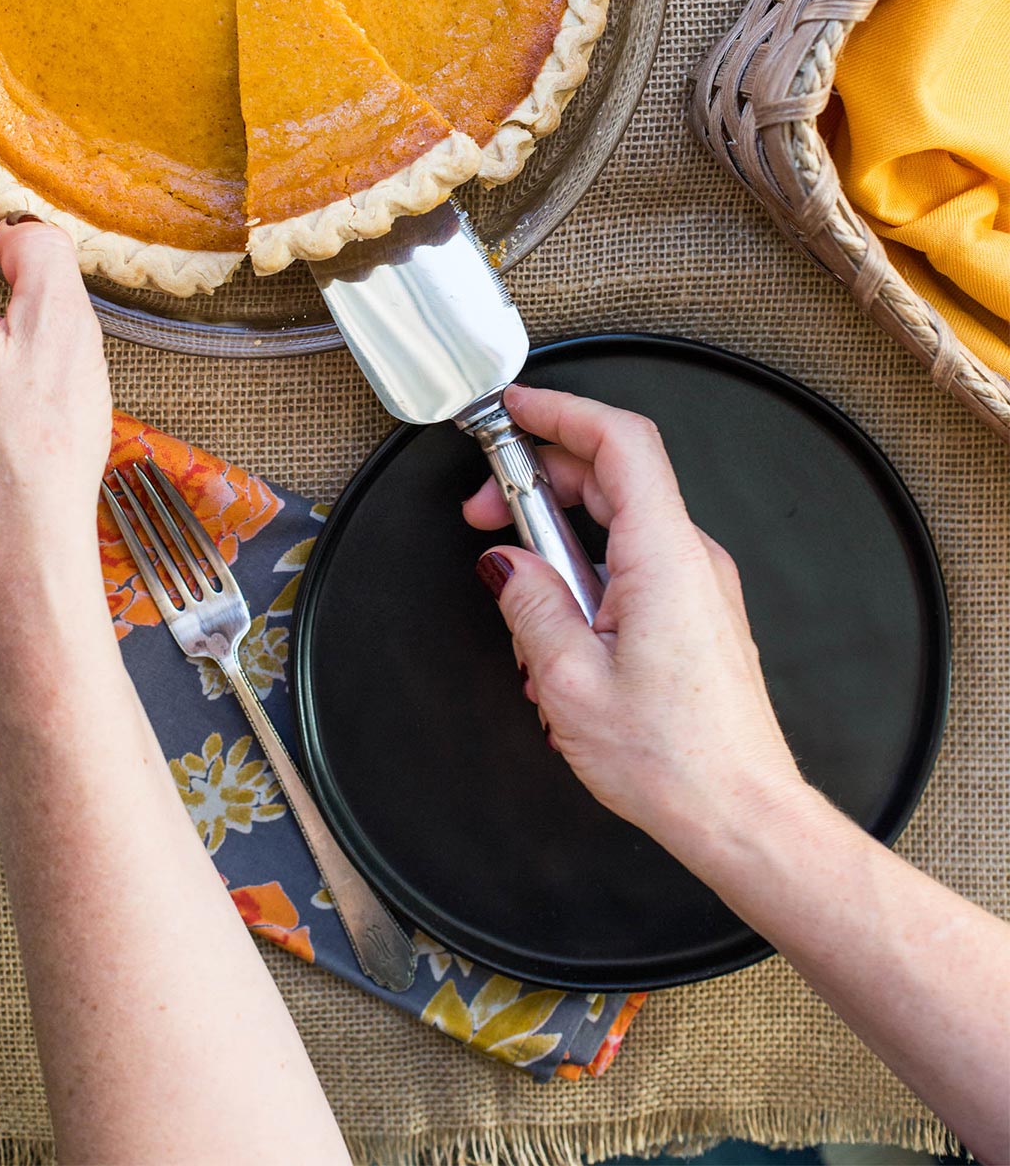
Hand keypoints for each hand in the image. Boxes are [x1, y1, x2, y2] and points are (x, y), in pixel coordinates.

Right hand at [464, 383, 805, 868]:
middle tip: (483, 511)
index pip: (619, 441)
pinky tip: (555, 629)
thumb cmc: (676, 762)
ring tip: (518, 592)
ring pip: (618, 523)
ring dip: (557, 537)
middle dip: (539, 478)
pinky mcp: (695, 613)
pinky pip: (633, 563)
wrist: (744, 817)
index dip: (561, 410)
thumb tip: (504, 563)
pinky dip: (585, 572)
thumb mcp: (570, 682)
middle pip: (612, 476)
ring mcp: (698, 585)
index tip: (513, 409)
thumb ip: (530, 605)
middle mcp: (690, 558)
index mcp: (664, 557)